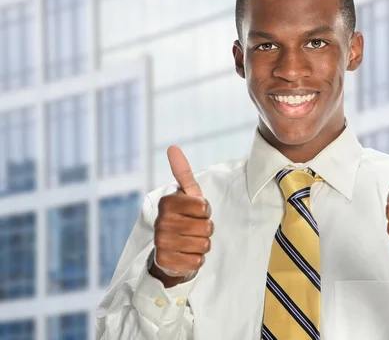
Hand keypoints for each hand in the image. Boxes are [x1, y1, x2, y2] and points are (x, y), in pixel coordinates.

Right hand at [151, 145, 213, 286]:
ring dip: (202, 244)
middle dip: (206, 230)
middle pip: (206, 227)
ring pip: (203, 244)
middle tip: (193, 229)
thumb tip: (172, 147)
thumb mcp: (187, 195)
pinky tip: (186, 255)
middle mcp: (161, 222)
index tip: (196, 212)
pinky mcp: (166, 262)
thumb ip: (183, 173)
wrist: (170, 250)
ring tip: (190, 242)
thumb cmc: (184, 218)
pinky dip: (196, 259)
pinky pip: (197, 261)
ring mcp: (161, 243)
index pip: (204, 208)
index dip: (206, 211)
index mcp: (167, 203)